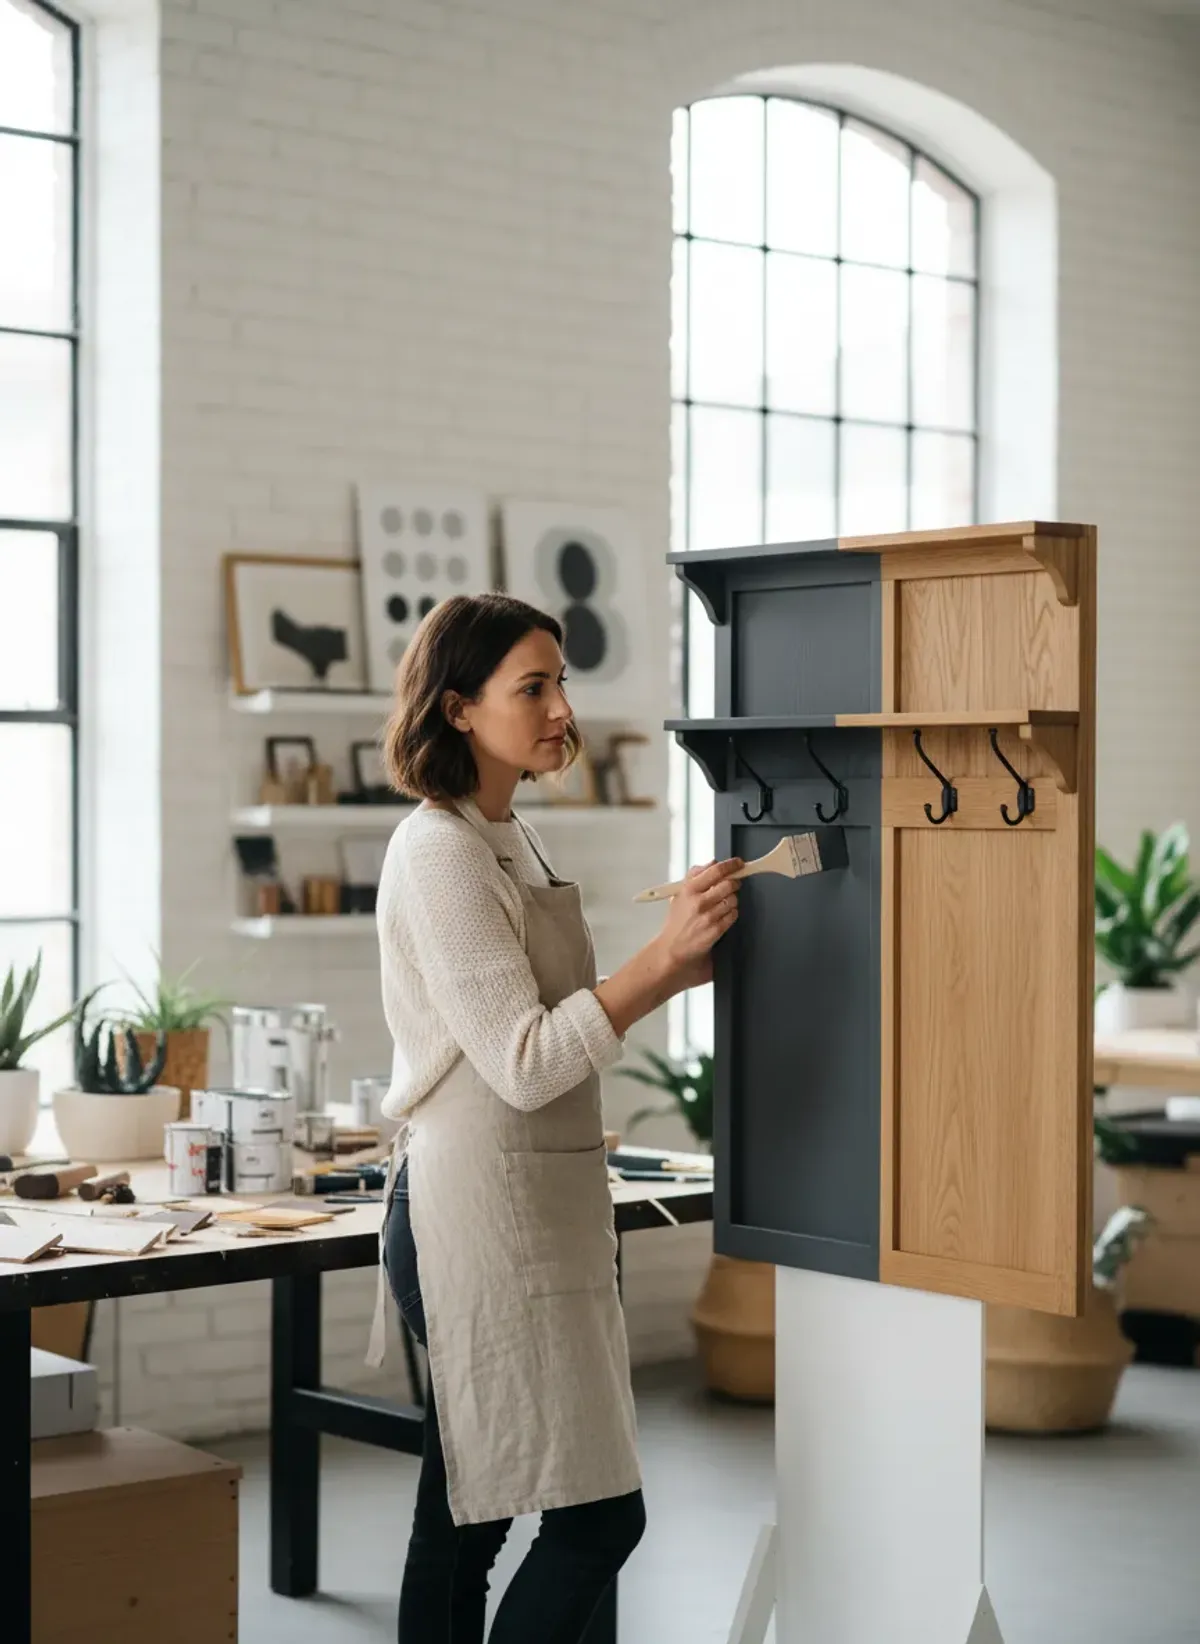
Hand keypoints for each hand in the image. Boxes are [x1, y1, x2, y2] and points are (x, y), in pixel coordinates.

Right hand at [655, 858, 742, 984]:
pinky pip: (733, 915)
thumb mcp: (679, 895)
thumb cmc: (676, 923)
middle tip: (733, 885)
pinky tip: (721, 917)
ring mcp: (708, 917)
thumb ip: (695, 876)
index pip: (716, 870)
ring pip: (733, 900)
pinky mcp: (715, 930)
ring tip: (722, 906)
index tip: (738, 863)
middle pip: (729, 884)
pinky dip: (731, 914)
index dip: (731, 865)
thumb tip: (712, 862)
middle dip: (734, 884)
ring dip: (732, 901)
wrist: (671, 951)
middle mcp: (698, 902)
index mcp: (689, 889)